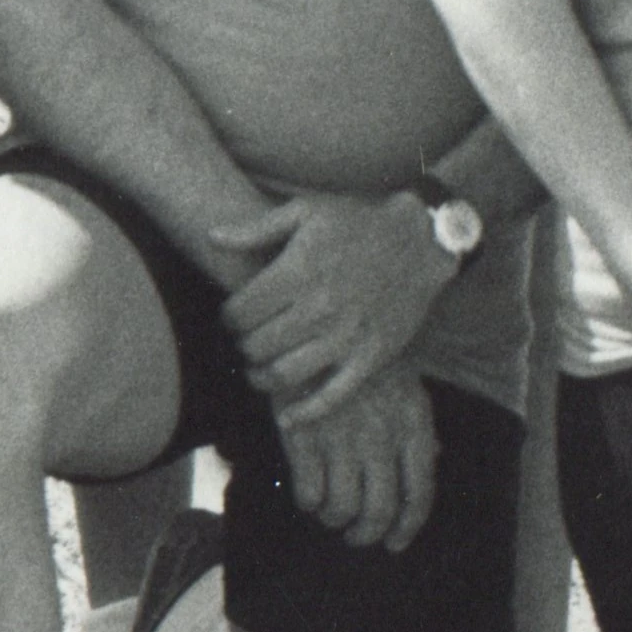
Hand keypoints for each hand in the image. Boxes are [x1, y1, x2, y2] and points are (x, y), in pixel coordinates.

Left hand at [223, 190, 454, 427]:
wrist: (420, 239)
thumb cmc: (358, 220)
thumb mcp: (305, 211)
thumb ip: (256, 229)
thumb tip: (211, 237)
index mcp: (299, 271)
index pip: (240, 312)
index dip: (227, 318)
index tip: (231, 318)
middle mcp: (319, 307)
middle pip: (257, 345)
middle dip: (242, 346)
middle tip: (244, 342)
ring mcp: (346, 336)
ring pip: (284, 375)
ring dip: (261, 378)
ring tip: (256, 370)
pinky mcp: (370, 357)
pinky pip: (330, 398)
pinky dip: (303, 415)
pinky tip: (286, 419)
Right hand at [276, 372, 439, 554]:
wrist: (316, 322)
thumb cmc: (366, 356)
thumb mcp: (407, 384)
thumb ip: (418, 426)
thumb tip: (431, 460)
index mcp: (412, 425)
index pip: (419, 494)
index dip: (407, 527)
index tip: (395, 543)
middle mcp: (381, 438)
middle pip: (378, 510)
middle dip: (367, 534)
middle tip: (356, 536)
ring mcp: (342, 438)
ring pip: (342, 508)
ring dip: (335, 520)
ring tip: (330, 512)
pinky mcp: (304, 437)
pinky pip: (310, 493)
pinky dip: (310, 502)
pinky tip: (308, 494)